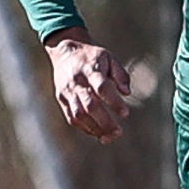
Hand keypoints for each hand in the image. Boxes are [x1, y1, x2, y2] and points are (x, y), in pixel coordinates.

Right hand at [44, 26, 130, 143]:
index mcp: (90, 70)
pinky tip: (98, 133)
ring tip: (109, 137)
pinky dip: (85, 128)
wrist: (65, 52)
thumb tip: (126, 92)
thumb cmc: (92, 57)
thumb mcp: (109, 57)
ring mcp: (67, 92)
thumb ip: (120, 74)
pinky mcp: (62, 100)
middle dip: (105, 121)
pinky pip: (72, 118)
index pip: (102, 88)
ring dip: (95, 128)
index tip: (125, 113)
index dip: (113, 102)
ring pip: (79, 115)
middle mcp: (76, 82)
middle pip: (90, 105)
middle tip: (118, 132)